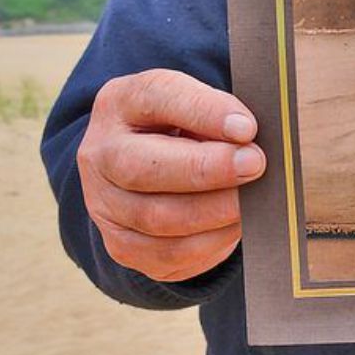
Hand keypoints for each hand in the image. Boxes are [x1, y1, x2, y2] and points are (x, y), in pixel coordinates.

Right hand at [76, 69, 265, 281]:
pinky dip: (210, 242)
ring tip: (252, 200)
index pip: (157, 99)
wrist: (153, 162)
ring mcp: (104, 205)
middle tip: (255, 165)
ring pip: (157, 219)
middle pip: (142, 168)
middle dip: (207, 170)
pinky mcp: (122, 246)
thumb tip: (247, 137)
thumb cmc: (185, 125)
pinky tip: (236, 226)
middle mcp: (100, 154)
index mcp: (120, 102)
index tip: (247, 127)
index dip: (204, 113)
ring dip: (214, 211)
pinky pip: (168, 255)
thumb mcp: (197, 101)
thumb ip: (218, 110)